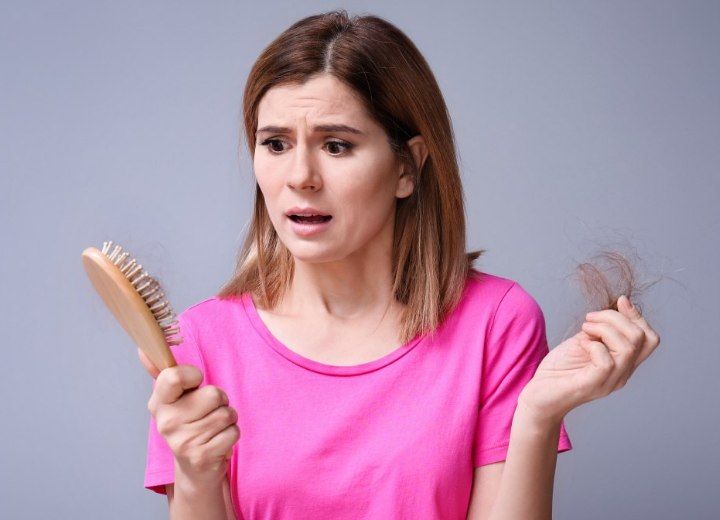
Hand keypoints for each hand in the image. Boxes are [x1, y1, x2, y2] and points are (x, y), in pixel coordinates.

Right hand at [147, 365, 239, 489]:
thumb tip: (142, 349)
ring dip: (228, 419)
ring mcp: (183, 441)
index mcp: (158, 403)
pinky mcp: (202, 456)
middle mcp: (167, 422)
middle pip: (214, 394)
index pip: (174, 376)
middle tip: (208, 412)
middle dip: (220, 401)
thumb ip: (163, 373)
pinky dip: (232, 435)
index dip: (193, 375)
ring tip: (214, 428)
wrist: (194, 469)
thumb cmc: (188, 425)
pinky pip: (233, 431)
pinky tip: (218, 441)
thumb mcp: (173, 400)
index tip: (193, 383)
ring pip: (227, 413)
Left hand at [519, 296, 659, 423]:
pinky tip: (582, 345)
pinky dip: (594, 345)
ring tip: (585, 328)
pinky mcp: (592, 385)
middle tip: (589, 319)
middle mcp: (622, 374)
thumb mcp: (585, 341)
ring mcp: (609, 381)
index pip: (649, 339)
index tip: (620, 301)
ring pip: (628, 347)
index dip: (637, 316)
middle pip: (642, 338)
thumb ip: (603, 329)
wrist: (539, 396)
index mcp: (623, 364)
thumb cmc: (560, 370)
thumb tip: (621, 303)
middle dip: (616, 317)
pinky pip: (606, 361)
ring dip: (604, 327)